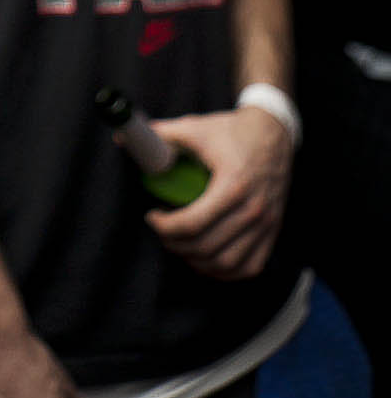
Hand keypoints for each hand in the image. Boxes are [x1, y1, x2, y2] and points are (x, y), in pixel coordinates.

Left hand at [145, 107, 292, 279]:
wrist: (274, 133)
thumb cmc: (231, 131)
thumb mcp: (195, 128)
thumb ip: (161, 135)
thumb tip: (123, 139)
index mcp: (233, 184)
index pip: (193, 223)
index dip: (165, 227)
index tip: (152, 216)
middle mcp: (253, 210)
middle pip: (206, 247)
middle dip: (175, 244)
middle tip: (162, 229)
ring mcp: (266, 225)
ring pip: (226, 264)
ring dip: (196, 260)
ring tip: (179, 243)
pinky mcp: (272, 232)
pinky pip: (248, 267)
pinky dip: (223, 270)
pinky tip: (205, 257)